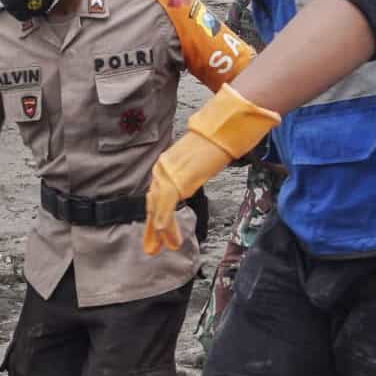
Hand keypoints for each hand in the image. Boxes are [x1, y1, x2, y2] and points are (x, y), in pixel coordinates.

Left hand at [143, 86, 279, 254]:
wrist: (224, 127)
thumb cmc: (220, 137)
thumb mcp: (207, 156)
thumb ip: (200, 165)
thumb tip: (206, 168)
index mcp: (171, 163)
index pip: (158, 193)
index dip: (155, 213)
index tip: (156, 230)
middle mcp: (165, 167)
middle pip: (153, 202)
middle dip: (151, 227)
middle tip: (151, 247)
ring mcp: (170, 172)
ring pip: (157, 206)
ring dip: (159, 230)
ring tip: (161, 248)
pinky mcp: (178, 178)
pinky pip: (166, 205)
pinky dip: (164, 221)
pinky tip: (164, 235)